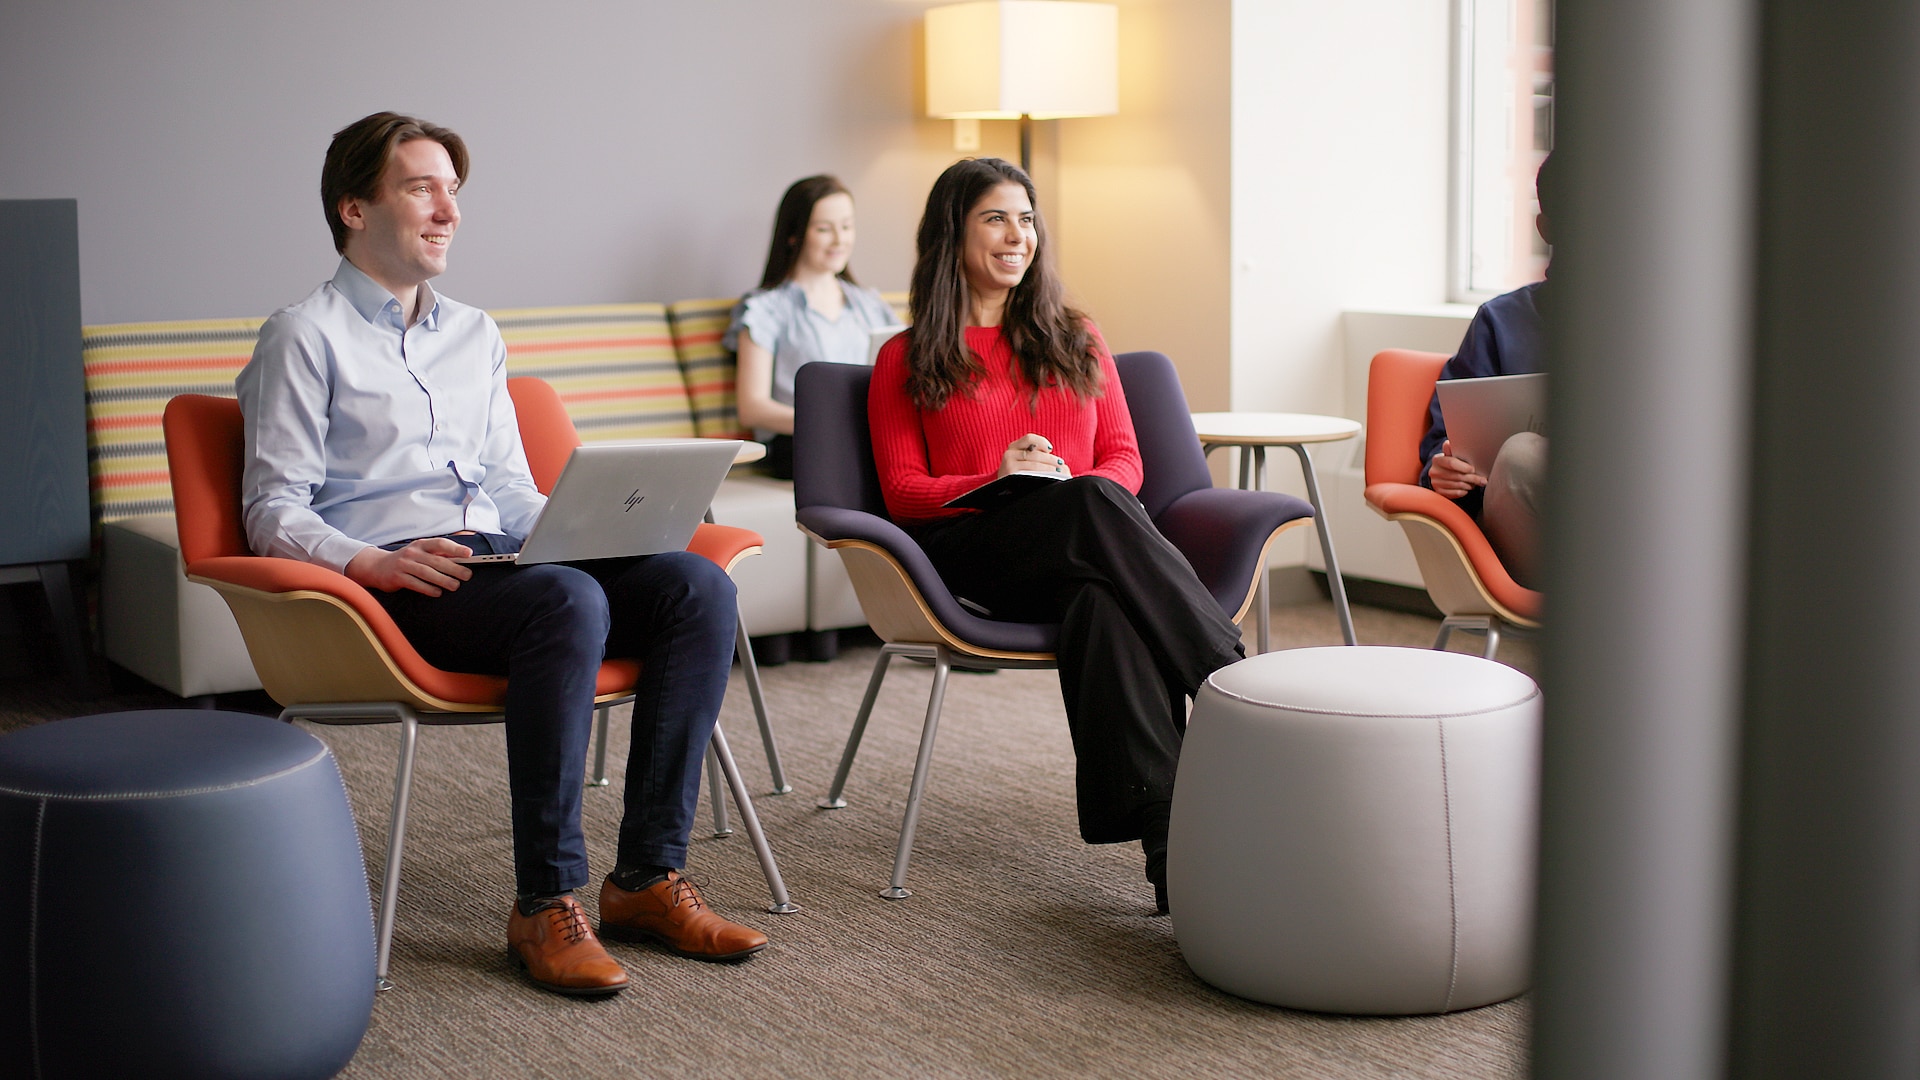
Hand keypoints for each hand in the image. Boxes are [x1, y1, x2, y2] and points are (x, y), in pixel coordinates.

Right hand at [345, 536, 473, 595]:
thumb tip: (461, 559)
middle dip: (454, 568)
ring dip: (443, 580)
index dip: (455, 548)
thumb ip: (437, 555)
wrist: (377, 567)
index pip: (440, 543)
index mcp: (421, 544)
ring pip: (427, 572)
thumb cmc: (405, 560)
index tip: (469, 554)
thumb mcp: (419, 553)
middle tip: (467, 575)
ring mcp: (404, 565)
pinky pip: (415, 583)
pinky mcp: (397, 577)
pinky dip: (428, 588)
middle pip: (436, 560)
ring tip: (455, 586)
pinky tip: (438, 592)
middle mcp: (412, 553)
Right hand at [999, 433, 1068, 478]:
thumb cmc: (1017, 474)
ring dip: (1049, 467)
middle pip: (1035, 453)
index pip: (1029, 438)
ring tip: (1058, 471)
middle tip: (1060, 463)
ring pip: (1035, 463)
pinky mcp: (1011, 475)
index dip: (1042, 441)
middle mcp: (1009, 454)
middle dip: (1050, 459)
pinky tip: (1049, 477)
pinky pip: (1031, 472)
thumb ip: (1033, 453)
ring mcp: (1009, 465)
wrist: (1001, 492)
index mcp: (1013, 447)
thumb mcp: (1021, 460)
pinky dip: (1042, 474)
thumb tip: (1050, 450)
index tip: (1050, 449)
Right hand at [1428, 439, 1486, 499]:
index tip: (1473, 469)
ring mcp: (1435, 483)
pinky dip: (1464, 491)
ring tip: (1475, 483)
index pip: (1451, 463)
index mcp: (1437, 460)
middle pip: (1457, 476)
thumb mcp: (1452, 455)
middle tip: (1483, 480)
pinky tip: (1467, 488)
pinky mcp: (1439, 492)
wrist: (1441, 474)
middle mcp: (1434, 471)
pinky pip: (1455, 493)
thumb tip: (1449, 443)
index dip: (1464, 467)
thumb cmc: (1451, 463)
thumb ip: (1453, 450)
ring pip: (1458, 485)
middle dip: (1472, 478)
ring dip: (1469, 485)